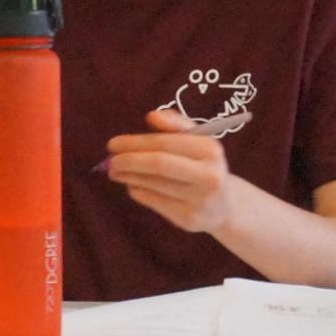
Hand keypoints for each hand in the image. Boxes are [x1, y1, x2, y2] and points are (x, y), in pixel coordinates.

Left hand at [104, 108, 239, 234]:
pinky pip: (153, 201)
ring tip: (116, 171)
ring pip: (153, 184)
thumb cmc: (203, 166)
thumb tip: (151, 116)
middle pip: (159, 164)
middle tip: (111, 161)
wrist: (225, 206)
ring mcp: (199, 200)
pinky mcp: (188, 219)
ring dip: (129, 176)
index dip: (135, 143)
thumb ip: (175, 124)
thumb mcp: (197, 141)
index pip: (165, 143)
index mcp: (210, 150)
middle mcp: (208, 176)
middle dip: (129, 160)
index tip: (113, 144)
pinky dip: (138, 191)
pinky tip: (133, 185)